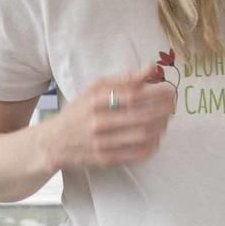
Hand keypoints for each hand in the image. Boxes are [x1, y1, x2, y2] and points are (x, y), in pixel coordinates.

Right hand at [40, 72, 175, 172]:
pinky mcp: (104, 159)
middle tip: (173, 107)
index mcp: (95, 100)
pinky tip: (156, 139)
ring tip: (166, 121)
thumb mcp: (94, 90)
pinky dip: (152, 147)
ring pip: (141, 136)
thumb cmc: (78, 112)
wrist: (51, 143)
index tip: (170, 91)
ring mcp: (101, 142)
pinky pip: (136, 154)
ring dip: (160, 128)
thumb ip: (124, 79)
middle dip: (163, 112)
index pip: (133, 95)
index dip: (156, 93)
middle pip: (141, 117)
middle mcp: (98, 121)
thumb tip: (152, 66)